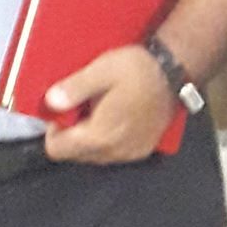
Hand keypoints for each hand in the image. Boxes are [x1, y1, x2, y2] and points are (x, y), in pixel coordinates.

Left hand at [42, 44, 177, 163]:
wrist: (175, 72)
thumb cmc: (137, 69)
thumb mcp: (101, 71)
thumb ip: (74, 89)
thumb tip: (51, 103)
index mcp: (101, 135)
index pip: (59, 150)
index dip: (52, 131)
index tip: (59, 111)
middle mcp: (115, 151)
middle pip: (75, 156)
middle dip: (69, 135)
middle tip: (76, 108)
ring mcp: (131, 153)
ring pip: (94, 156)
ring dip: (86, 139)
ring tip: (93, 110)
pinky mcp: (142, 150)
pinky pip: (112, 154)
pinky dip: (104, 141)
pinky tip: (109, 118)